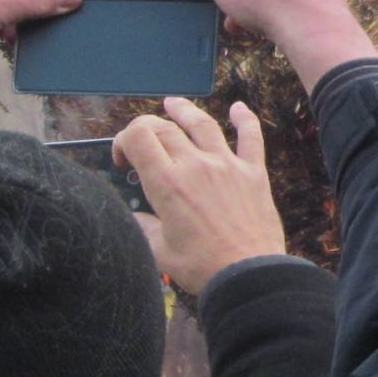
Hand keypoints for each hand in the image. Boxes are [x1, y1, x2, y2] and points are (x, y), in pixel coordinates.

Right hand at [117, 99, 282, 294]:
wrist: (249, 273)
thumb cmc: (201, 266)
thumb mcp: (158, 251)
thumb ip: (143, 227)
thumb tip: (135, 216)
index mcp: (167, 183)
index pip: (138, 137)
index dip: (123, 139)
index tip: (123, 159)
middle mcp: (196, 165)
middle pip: (165, 128)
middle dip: (146, 127)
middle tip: (142, 141)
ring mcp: (227, 165)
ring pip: (203, 124)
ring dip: (184, 111)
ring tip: (173, 103)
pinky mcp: (254, 172)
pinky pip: (251, 137)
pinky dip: (244, 118)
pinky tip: (238, 107)